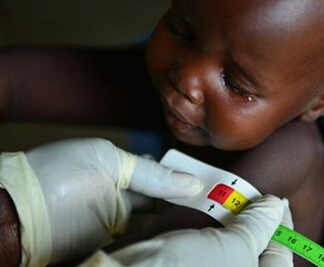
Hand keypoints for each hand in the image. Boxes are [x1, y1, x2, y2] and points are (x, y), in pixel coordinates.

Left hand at [0, 138, 202, 265]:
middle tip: (217, 213)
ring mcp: (118, 224)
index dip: (187, 181)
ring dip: (177, 226)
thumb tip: (192, 181)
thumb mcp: (109, 162)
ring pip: (156, 226)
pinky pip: (140, 245)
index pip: (164, 176)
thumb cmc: (61, 173)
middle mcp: (125, 197)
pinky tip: (180, 243)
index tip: (214, 189)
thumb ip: (151, 174)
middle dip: (188, 206)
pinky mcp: (110, 246)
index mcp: (125, 170)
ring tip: (207, 229)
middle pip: (164, 203)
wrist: (21, 211)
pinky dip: (159, 244)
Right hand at [80, 195, 292, 266]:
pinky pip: (214, 242)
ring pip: (235, 244)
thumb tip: (275, 206)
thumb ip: (259, 226)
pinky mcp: (195, 262)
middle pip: (258, 250)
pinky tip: (216, 209)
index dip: (283, 225)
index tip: (279, 202)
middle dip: (260, 222)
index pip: (280, 256)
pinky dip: (217, 225)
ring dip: (238, 221)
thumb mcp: (232, 247)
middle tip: (261, 198)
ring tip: (240, 199)